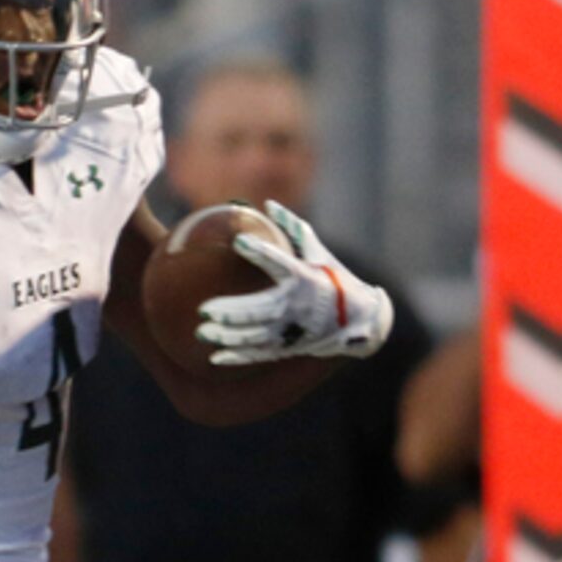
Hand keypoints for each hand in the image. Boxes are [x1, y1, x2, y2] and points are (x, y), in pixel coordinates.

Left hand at [197, 202, 393, 366]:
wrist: (359, 320)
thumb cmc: (333, 278)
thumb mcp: (318, 253)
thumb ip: (292, 228)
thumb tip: (268, 203)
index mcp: (305, 278)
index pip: (280, 263)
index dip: (260, 252)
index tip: (238, 241)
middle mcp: (298, 306)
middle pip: (261, 310)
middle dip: (233, 312)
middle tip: (203, 309)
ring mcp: (293, 330)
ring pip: (256, 337)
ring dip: (228, 336)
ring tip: (201, 332)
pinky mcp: (290, 347)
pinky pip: (260, 354)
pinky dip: (238, 357)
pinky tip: (215, 357)